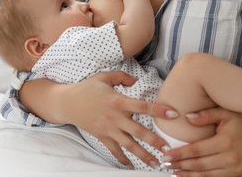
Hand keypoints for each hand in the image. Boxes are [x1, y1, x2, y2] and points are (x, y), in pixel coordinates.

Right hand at [60, 71, 178, 167]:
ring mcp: (108, 129)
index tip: (174, 114)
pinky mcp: (101, 136)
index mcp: (117, 101)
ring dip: (143, 155)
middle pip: (139, 131)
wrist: (67, 102)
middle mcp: (114, 117)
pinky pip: (114, 150)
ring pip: (128, 145)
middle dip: (155, 141)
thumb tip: (136, 80)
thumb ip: (122, 76)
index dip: (159, 110)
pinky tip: (131, 166)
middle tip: (169, 149)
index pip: (142, 106)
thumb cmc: (86, 88)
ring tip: (156, 163)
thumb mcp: (104, 77)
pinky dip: (122, 159)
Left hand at [164, 108, 241, 176]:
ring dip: (187, 175)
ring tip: (173, 171)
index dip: (179, 154)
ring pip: (206, 175)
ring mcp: (235, 169)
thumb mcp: (224, 113)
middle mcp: (230, 158)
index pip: (196, 150)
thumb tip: (187, 117)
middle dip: (180, 165)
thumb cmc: (240, 120)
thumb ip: (205, 114)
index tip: (166, 155)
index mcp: (225, 142)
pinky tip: (188, 175)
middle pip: (199, 165)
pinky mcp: (237, 174)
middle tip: (164, 164)